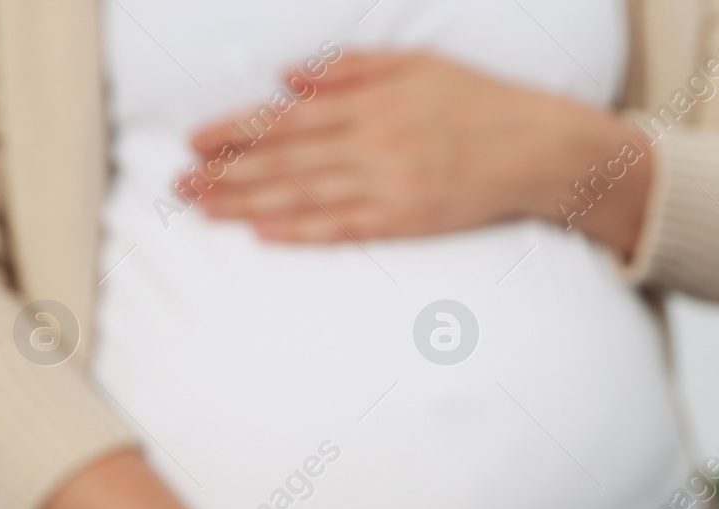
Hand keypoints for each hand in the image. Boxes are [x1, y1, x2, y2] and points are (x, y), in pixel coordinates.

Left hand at [185, 51, 651, 255]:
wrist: (537, 149)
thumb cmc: (478, 101)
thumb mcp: (415, 63)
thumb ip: (349, 67)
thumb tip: (287, 78)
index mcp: (370, 101)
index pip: (286, 118)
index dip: (234, 132)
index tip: (193, 143)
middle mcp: (372, 144)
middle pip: (284, 161)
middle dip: (226, 174)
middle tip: (181, 186)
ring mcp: (389, 187)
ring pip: (303, 198)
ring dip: (248, 206)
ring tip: (206, 212)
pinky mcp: (407, 221)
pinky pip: (344, 230)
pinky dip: (300, 233)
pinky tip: (263, 236)